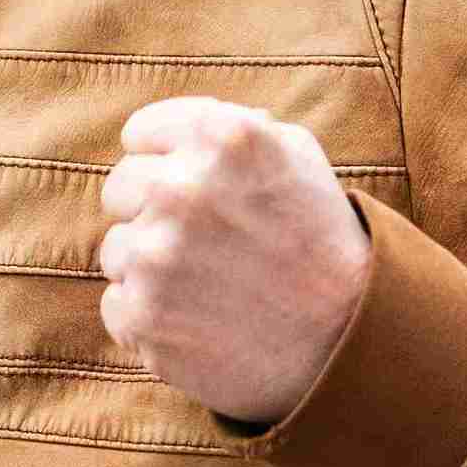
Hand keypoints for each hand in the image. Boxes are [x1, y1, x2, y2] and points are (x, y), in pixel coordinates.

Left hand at [98, 99, 370, 421]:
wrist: (350, 341)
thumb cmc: (321, 241)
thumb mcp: (296, 156)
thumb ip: (231, 126)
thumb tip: (169, 131)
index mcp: (220, 137)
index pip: (140, 134)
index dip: (167, 160)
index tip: (196, 187)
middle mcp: (181, 189)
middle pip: (120, 188)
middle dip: (153, 211)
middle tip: (206, 242)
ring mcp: (157, 255)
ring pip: (117, 249)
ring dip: (152, 268)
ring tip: (212, 285)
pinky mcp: (143, 314)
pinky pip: (117, 305)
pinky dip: (150, 317)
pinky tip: (199, 321)